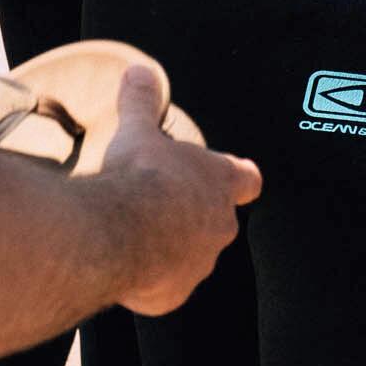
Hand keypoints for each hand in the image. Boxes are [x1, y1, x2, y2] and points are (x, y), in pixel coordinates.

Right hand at [98, 64, 259, 317]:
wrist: (118, 232)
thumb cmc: (139, 176)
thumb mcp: (139, 129)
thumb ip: (142, 100)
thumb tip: (139, 70)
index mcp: (220, 183)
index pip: (247, 179)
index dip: (238, 178)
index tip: (232, 177)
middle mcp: (219, 227)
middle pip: (218, 221)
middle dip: (194, 216)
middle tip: (162, 207)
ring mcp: (199, 264)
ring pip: (192, 258)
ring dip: (171, 249)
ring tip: (138, 237)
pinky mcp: (173, 295)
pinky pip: (165, 289)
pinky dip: (149, 281)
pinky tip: (125, 266)